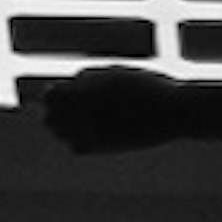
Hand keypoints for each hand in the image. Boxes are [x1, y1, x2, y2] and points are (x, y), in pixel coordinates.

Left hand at [30, 65, 207, 153]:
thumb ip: (90, 77)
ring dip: (63, 127)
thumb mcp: (116, 73)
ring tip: (72, 122)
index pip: (50, 96)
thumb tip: (71, 81)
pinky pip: (76, 148)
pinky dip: (76, 141)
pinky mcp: (104, 148)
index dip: (51, 93)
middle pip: (51, 118)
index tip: (56, 91)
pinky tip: (86, 135)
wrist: (171, 112)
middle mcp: (86, 113)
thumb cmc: (147, 87)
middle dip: (55, 112)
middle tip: (61, 109)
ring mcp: (94, 132)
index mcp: (87, 91)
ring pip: (61, 135)